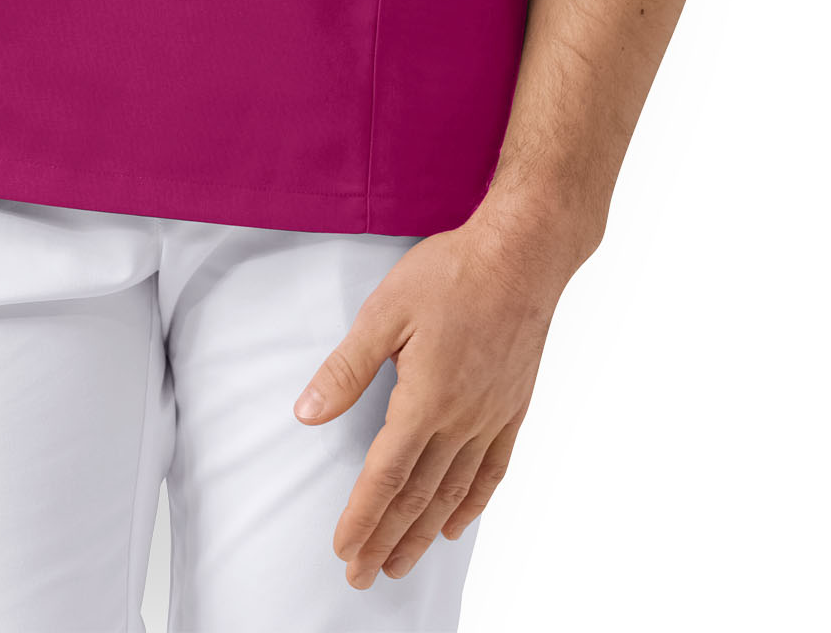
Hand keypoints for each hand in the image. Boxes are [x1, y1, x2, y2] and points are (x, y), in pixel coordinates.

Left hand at [292, 196, 574, 587]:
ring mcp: (491, 417)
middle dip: (386, 540)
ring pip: (454, 493)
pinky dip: (473, 504)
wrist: (522, 254)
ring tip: (401, 564)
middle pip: (418, 496)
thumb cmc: (451, 273)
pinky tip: (457, 525)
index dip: (362, 517)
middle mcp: (461, 420)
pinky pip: (493, 471)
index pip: (386, 475)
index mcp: (425, 398)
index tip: (343, 549)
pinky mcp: (513, 408)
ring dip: (424, 534)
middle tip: (362, 576)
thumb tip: (307, 413)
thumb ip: (347, 368)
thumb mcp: (385, 310)